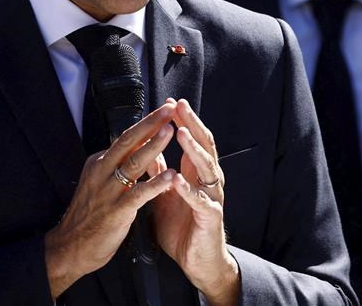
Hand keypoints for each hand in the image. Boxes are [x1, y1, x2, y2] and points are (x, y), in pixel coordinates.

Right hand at [44, 101, 176, 297]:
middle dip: (150, 123)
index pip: (126, 137)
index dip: (146, 123)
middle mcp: (102, 172)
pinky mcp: (115, 211)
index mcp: (99, 163)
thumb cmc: (89, 215)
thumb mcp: (98, 181)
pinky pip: (138, 194)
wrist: (70, 247)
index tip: (164, 109)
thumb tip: (133, 145)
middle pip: (129, 142)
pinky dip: (155, 183)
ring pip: (133, 163)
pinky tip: (171, 176)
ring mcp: (108, 191)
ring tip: (171, 132)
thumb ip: (114, 164)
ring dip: (154, 146)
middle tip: (169, 109)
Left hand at [154, 98, 238, 304]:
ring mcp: (212, 197)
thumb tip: (150, 148)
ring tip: (182, 134)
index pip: (193, 139)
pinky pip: (200, 201)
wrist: (196, 260)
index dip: (183, 120)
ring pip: (207, 168)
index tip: (170, 101)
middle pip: (204, 145)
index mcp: (195, 173)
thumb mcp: (166, 194)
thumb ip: (160, 171)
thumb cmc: (182, 227)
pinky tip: (178, 179)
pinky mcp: (210, 217)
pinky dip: (189, 190)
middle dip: (192, 124)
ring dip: (193, 150)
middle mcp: (207, 180)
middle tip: (181, 106)